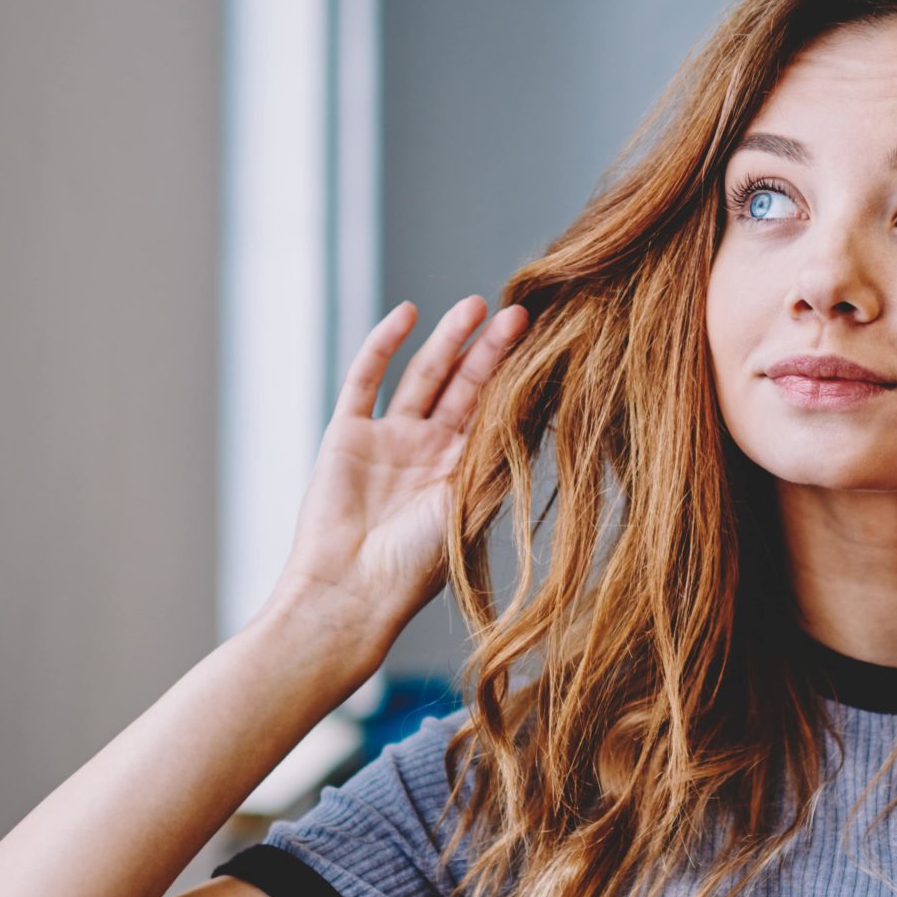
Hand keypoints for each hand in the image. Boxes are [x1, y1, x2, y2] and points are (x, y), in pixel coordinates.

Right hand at [265, 294, 529, 638]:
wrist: (351, 591)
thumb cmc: (416, 566)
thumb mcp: (471, 507)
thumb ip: (498, 459)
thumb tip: (545, 411)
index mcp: (464, 473)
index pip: (495, 412)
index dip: (517, 378)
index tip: (548, 345)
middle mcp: (429, 452)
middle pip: (464, 387)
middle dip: (490, 351)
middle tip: (520, 314)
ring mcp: (388, 440)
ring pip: (423, 376)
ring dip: (448, 340)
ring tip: (476, 305)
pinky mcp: (347, 434)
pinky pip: (366, 379)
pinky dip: (384, 344)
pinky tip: (408, 314)